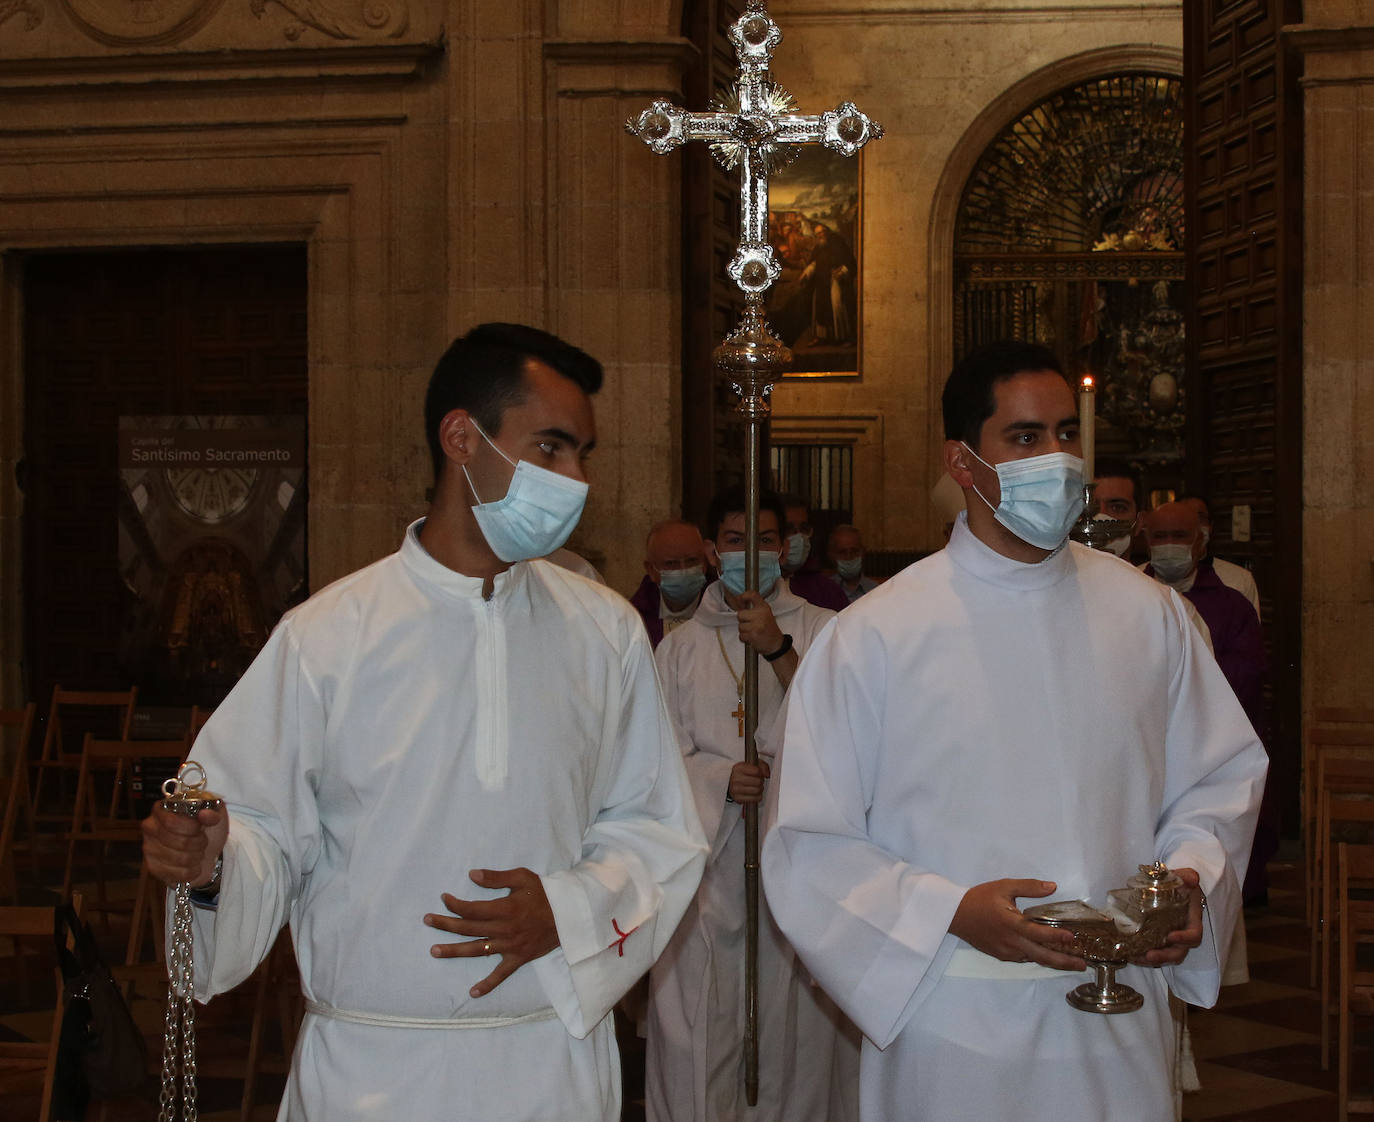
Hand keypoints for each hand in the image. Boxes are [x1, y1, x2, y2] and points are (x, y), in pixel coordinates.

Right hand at [141, 803, 227, 888]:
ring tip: (198, 851)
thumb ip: (212, 811)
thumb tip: (204, 814)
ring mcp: (149, 848)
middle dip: (199, 843)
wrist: (207, 849)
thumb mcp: (215, 812)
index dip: (192, 828)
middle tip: (203, 841)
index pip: (173, 822)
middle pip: (178, 842)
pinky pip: (178, 874)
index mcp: (162, 809)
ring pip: (180, 859)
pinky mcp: (153, 868)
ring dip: (197, 857)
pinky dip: (193, 870)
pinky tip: (193, 864)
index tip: (201, 828)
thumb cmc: (206, 828)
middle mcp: (150, 827)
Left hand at [425, 868, 559, 997]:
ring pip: (477, 950)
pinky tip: (472, 993)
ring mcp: (510, 946)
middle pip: (468, 928)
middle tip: (428, 920)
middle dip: (445, 924)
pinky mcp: (518, 958)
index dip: (454, 904)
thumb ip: (495, 877)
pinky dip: (487, 984)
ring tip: (434, 951)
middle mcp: (504, 929)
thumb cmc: (544, 893)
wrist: (568, 915)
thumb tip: (471, 875)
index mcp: (504, 908)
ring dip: (454, 951)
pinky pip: (500, 974)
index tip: (444, 898)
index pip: (471, 909)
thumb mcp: (521, 877)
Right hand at [727, 760, 770, 804]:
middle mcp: (736, 778)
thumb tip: (767, 774)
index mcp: (739, 768)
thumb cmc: (742, 773)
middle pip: (758, 782)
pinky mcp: (738, 798)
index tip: (759, 773)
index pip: (757, 771)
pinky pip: (754, 799)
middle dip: (760, 781)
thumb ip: (762, 766)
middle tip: (758, 780)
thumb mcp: (751, 764)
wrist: (730, 781)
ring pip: (757, 790)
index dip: (761, 772)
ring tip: (756, 786)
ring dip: (759, 789)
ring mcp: (735, 789)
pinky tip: (754, 793)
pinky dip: (757, 796)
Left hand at [735, 591, 784, 656]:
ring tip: (753, 631)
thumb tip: (738, 603)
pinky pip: (741, 636)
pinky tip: (752, 637)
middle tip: (751, 624)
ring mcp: (757, 625)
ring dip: (744, 631)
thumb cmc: (769, 629)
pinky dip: (745, 638)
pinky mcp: (753, 635)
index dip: (743, 596)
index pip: (752, 595)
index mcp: (764, 607)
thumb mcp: (765, 614)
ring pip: (740, 626)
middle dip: (742, 620)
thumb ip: (754, 608)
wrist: (776, 644)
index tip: (739, 599)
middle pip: (740, 614)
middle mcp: (761, 615)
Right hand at [948, 879, 1085, 970]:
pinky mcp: (1001, 955)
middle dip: (1063, 962)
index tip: (1071, 938)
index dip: (1055, 936)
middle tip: (1082, 965)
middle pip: (1041, 955)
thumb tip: (1052, 887)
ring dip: (1052, 961)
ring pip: (1033, 958)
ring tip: (1069, 961)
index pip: (1037, 932)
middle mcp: (1010, 941)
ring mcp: (1005, 951)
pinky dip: (1036, 957)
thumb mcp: (1004, 886)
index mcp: (1010, 923)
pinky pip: (1023, 958)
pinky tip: (1045, 954)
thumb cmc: (980, 898)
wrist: (955, 914)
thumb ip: (1029, 887)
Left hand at [1138, 866, 1203, 966]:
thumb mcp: (1185, 877)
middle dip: (1165, 956)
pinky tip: (1129, 955)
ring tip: (1135, 958)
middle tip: (1149, 956)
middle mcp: (1183, 934)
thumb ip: (1188, 876)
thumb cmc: (1181, 884)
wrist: (1174, 887)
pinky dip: (1142, 956)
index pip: (1194, 935)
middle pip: (1179, 952)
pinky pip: (1153, 951)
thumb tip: (1191, 879)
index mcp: (1192, 921)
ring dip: (1151, 960)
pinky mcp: (1158, 939)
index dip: (1185, 939)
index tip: (1171, 936)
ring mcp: (1170, 939)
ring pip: (1165, 956)